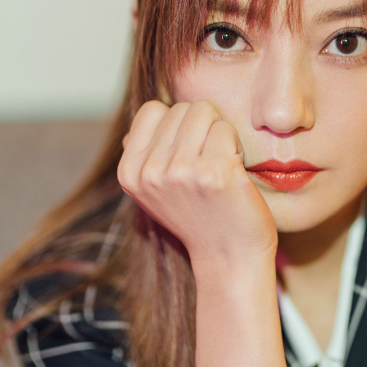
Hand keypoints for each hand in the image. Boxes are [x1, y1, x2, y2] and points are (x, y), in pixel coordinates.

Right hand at [117, 100, 277, 270]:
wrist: (230, 258)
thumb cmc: (201, 216)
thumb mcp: (157, 188)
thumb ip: (148, 152)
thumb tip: (152, 112)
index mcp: (129, 173)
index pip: (152, 110)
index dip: (178, 124)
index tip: (189, 152)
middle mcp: (150, 172)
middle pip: (184, 108)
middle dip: (203, 128)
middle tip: (210, 163)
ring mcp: (181, 172)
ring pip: (206, 113)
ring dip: (221, 134)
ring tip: (222, 166)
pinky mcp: (214, 172)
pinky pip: (227, 129)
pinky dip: (237, 146)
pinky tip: (235, 173)